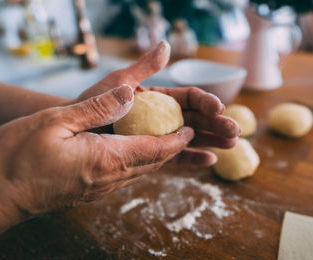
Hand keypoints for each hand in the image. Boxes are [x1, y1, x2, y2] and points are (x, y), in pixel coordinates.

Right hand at [0, 85, 193, 238]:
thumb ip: (96, 108)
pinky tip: (137, 153)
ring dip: (159, 156)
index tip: (190, 129)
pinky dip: (140, 163)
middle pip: (152, 163)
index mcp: (106, 160)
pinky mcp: (89, 192)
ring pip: (140, 171)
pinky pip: (125, 176)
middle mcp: (108, 178)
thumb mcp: (55, 121)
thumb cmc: (17, 157)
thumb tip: (130, 94)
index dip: (177, 140)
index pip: (155, 149)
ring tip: (170, 141)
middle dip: (175, 148)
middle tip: (189, 133)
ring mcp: (99, 188)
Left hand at [75, 41, 240, 165]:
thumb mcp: (119, 81)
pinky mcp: (153, 153)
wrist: (76, 131)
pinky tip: (210, 161)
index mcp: (159, 98)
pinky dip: (193, 158)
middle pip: (197, 119)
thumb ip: (144, 67)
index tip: (219, 108)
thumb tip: (166, 46)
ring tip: (232, 145)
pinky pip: (175, 157)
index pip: (189, 98)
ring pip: (192, 137)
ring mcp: (160, 135)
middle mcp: (163, 116)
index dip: (206, 102)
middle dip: (217, 124)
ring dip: (212, 140)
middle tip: (236, 131)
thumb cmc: (93, 103)